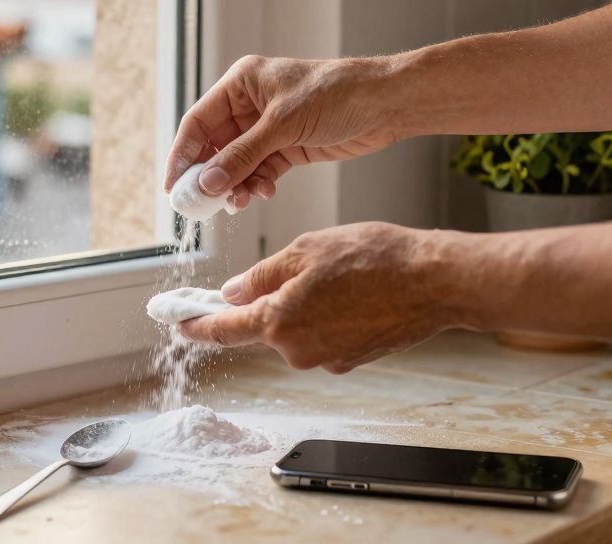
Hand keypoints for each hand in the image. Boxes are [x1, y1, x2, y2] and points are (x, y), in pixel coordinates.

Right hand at [163, 55, 402, 209]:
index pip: (198, 122)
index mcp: (241, 83)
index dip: (182, 155)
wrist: (385, 104)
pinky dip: (257, 185)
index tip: (172, 186)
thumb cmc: (337, 94)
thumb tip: (206, 182)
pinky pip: (259, 171)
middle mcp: (250, 105)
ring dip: (235, 184)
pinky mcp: (287, 148)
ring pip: (236, 163)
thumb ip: (242, 156)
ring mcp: (268, 128)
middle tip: (202, 205)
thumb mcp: (282, 125)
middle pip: (214, 147)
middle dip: (210, 175)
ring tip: (239, 201)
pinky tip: (263, 192)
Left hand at [178, 223, 463, 372]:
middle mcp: (297, 350)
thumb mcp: (306, 250)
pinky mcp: (350, 361)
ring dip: (303, 305)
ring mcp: (325, 359)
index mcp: (278, 321)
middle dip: (270, 300)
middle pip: (264, 327)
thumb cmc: (375, 258)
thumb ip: (263, 275)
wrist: (435, 283)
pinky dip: (328, 316)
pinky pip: (323, 336)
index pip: (223, 330)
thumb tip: (234, 292)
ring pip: (296, 330)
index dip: (195, 326)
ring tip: (339, 274)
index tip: (176, 324)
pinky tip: (354, 292)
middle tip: (299, 268)